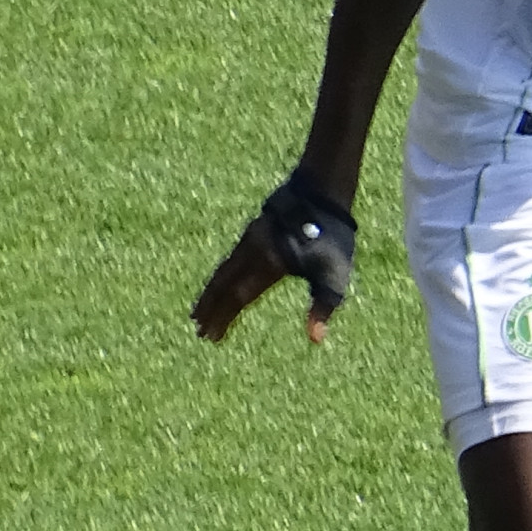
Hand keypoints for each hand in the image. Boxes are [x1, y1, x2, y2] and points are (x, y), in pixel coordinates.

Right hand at [192, 169, 355, 344]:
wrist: (321, 191)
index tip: (210, 335)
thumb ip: (322, 307)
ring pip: (223, 271)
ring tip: (199, 311)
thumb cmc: (333, 237)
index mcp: (268, 265)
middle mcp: (252, 252)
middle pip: (222, 286)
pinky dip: (220, 276)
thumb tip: (316, 340)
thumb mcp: (334, 276)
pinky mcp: (253, 232)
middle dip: (210, 308)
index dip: (223, 318)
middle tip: (197, 329)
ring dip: (210, 293)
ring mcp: (249, 240)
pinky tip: (220, 283)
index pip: (238, 298)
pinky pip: (230, 260)